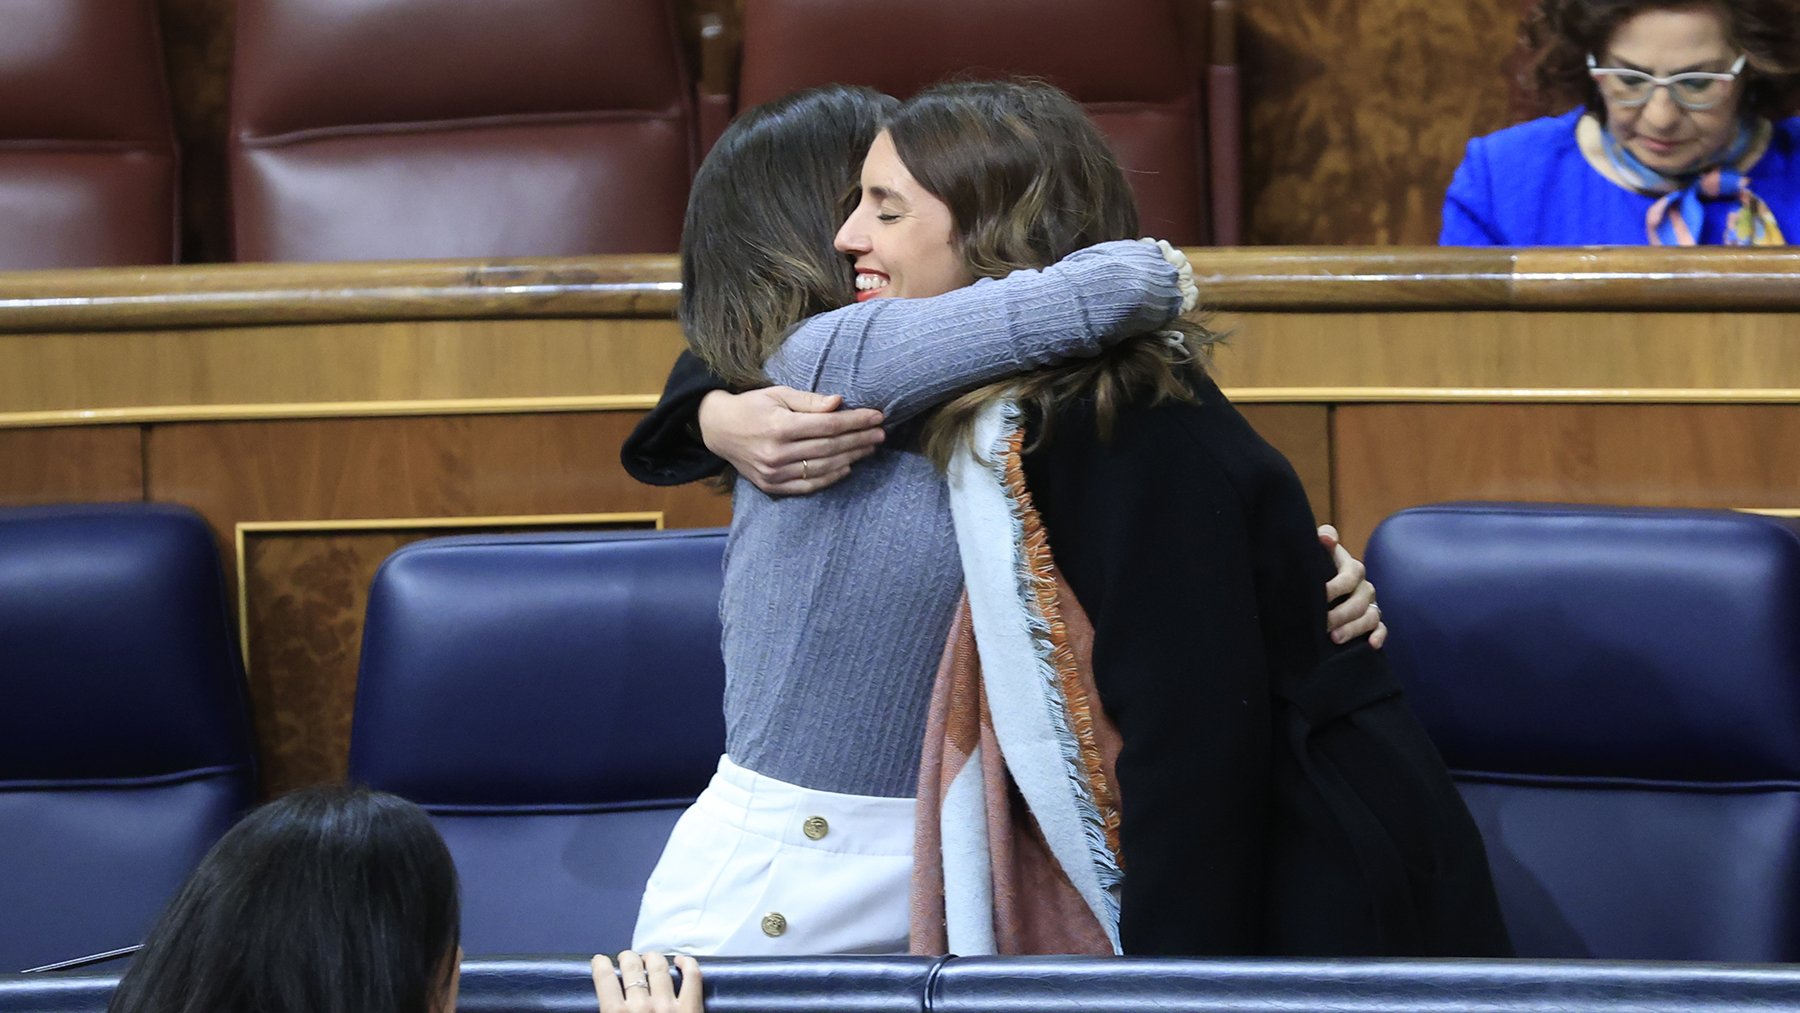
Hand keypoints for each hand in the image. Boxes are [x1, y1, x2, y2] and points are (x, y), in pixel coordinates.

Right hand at [592, 950, 700, 1012]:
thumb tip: (606, 1003)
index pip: (605, 978)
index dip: (601, 964)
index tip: (601, 960)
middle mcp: (641, 1006)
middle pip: (632, 967)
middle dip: (628, 958)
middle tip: (627, 958)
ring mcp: (668, 1005)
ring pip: (659, 966)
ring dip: (652, 958)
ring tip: (649, 958)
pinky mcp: (691, 1008)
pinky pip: (692, 977)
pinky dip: (688, 964)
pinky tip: (682, 960)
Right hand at [697, 387, 885, 494]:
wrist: (718, 430)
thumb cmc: (752, 406)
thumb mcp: (778, 394)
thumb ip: (809, 401)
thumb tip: (839, 403)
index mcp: (780, 426)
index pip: (828, 425)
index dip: (855, 421)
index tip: (877, 417)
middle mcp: (777, 452)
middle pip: (829, 448)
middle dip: (859, 440)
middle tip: (881, 434)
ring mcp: (774, 473)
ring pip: (823, 468)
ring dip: (851, 458)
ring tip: (869, 448)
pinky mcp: (772, 486)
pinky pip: (808, 485)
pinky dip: (830, 478)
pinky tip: (847, 467)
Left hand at [1319, 525, 1386, 648]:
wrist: (1323, 583)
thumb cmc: (1319, 565)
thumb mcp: (1319, 551)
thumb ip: (1323, 539)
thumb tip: (1326, 538)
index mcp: (1352, 568)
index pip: (1351, 575)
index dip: (1337, 586)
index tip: (1321, 595)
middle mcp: (1364, 586)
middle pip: (1359, 601)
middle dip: (1341, 614)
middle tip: (1323, 624)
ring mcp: (1370, 604)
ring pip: (1370, 617)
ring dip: (1354, 628)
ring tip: (1335, 638)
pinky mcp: (1372, 621)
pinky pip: (1381, 629)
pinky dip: (1378, 636)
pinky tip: (1371, 644)